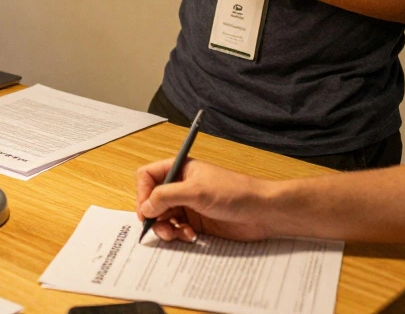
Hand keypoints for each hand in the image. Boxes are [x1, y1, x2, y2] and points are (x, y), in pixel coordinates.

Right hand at [136, 158, 275, 242]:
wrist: (262, 212)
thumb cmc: (234, 192)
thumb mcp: (196, 191)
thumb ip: (166, 196)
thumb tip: (146, 207)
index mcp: (179, 169)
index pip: (148, 176)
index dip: (143, 192)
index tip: (146, 210)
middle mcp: (180, 186)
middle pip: (152, 199)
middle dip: (153, 215)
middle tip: (158, 226)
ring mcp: (188, 204)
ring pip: (162, 217)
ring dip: (165, 228)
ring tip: (175, 234)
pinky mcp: (196, 221)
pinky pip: (176, 229)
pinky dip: (178, 234)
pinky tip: (190, 236)